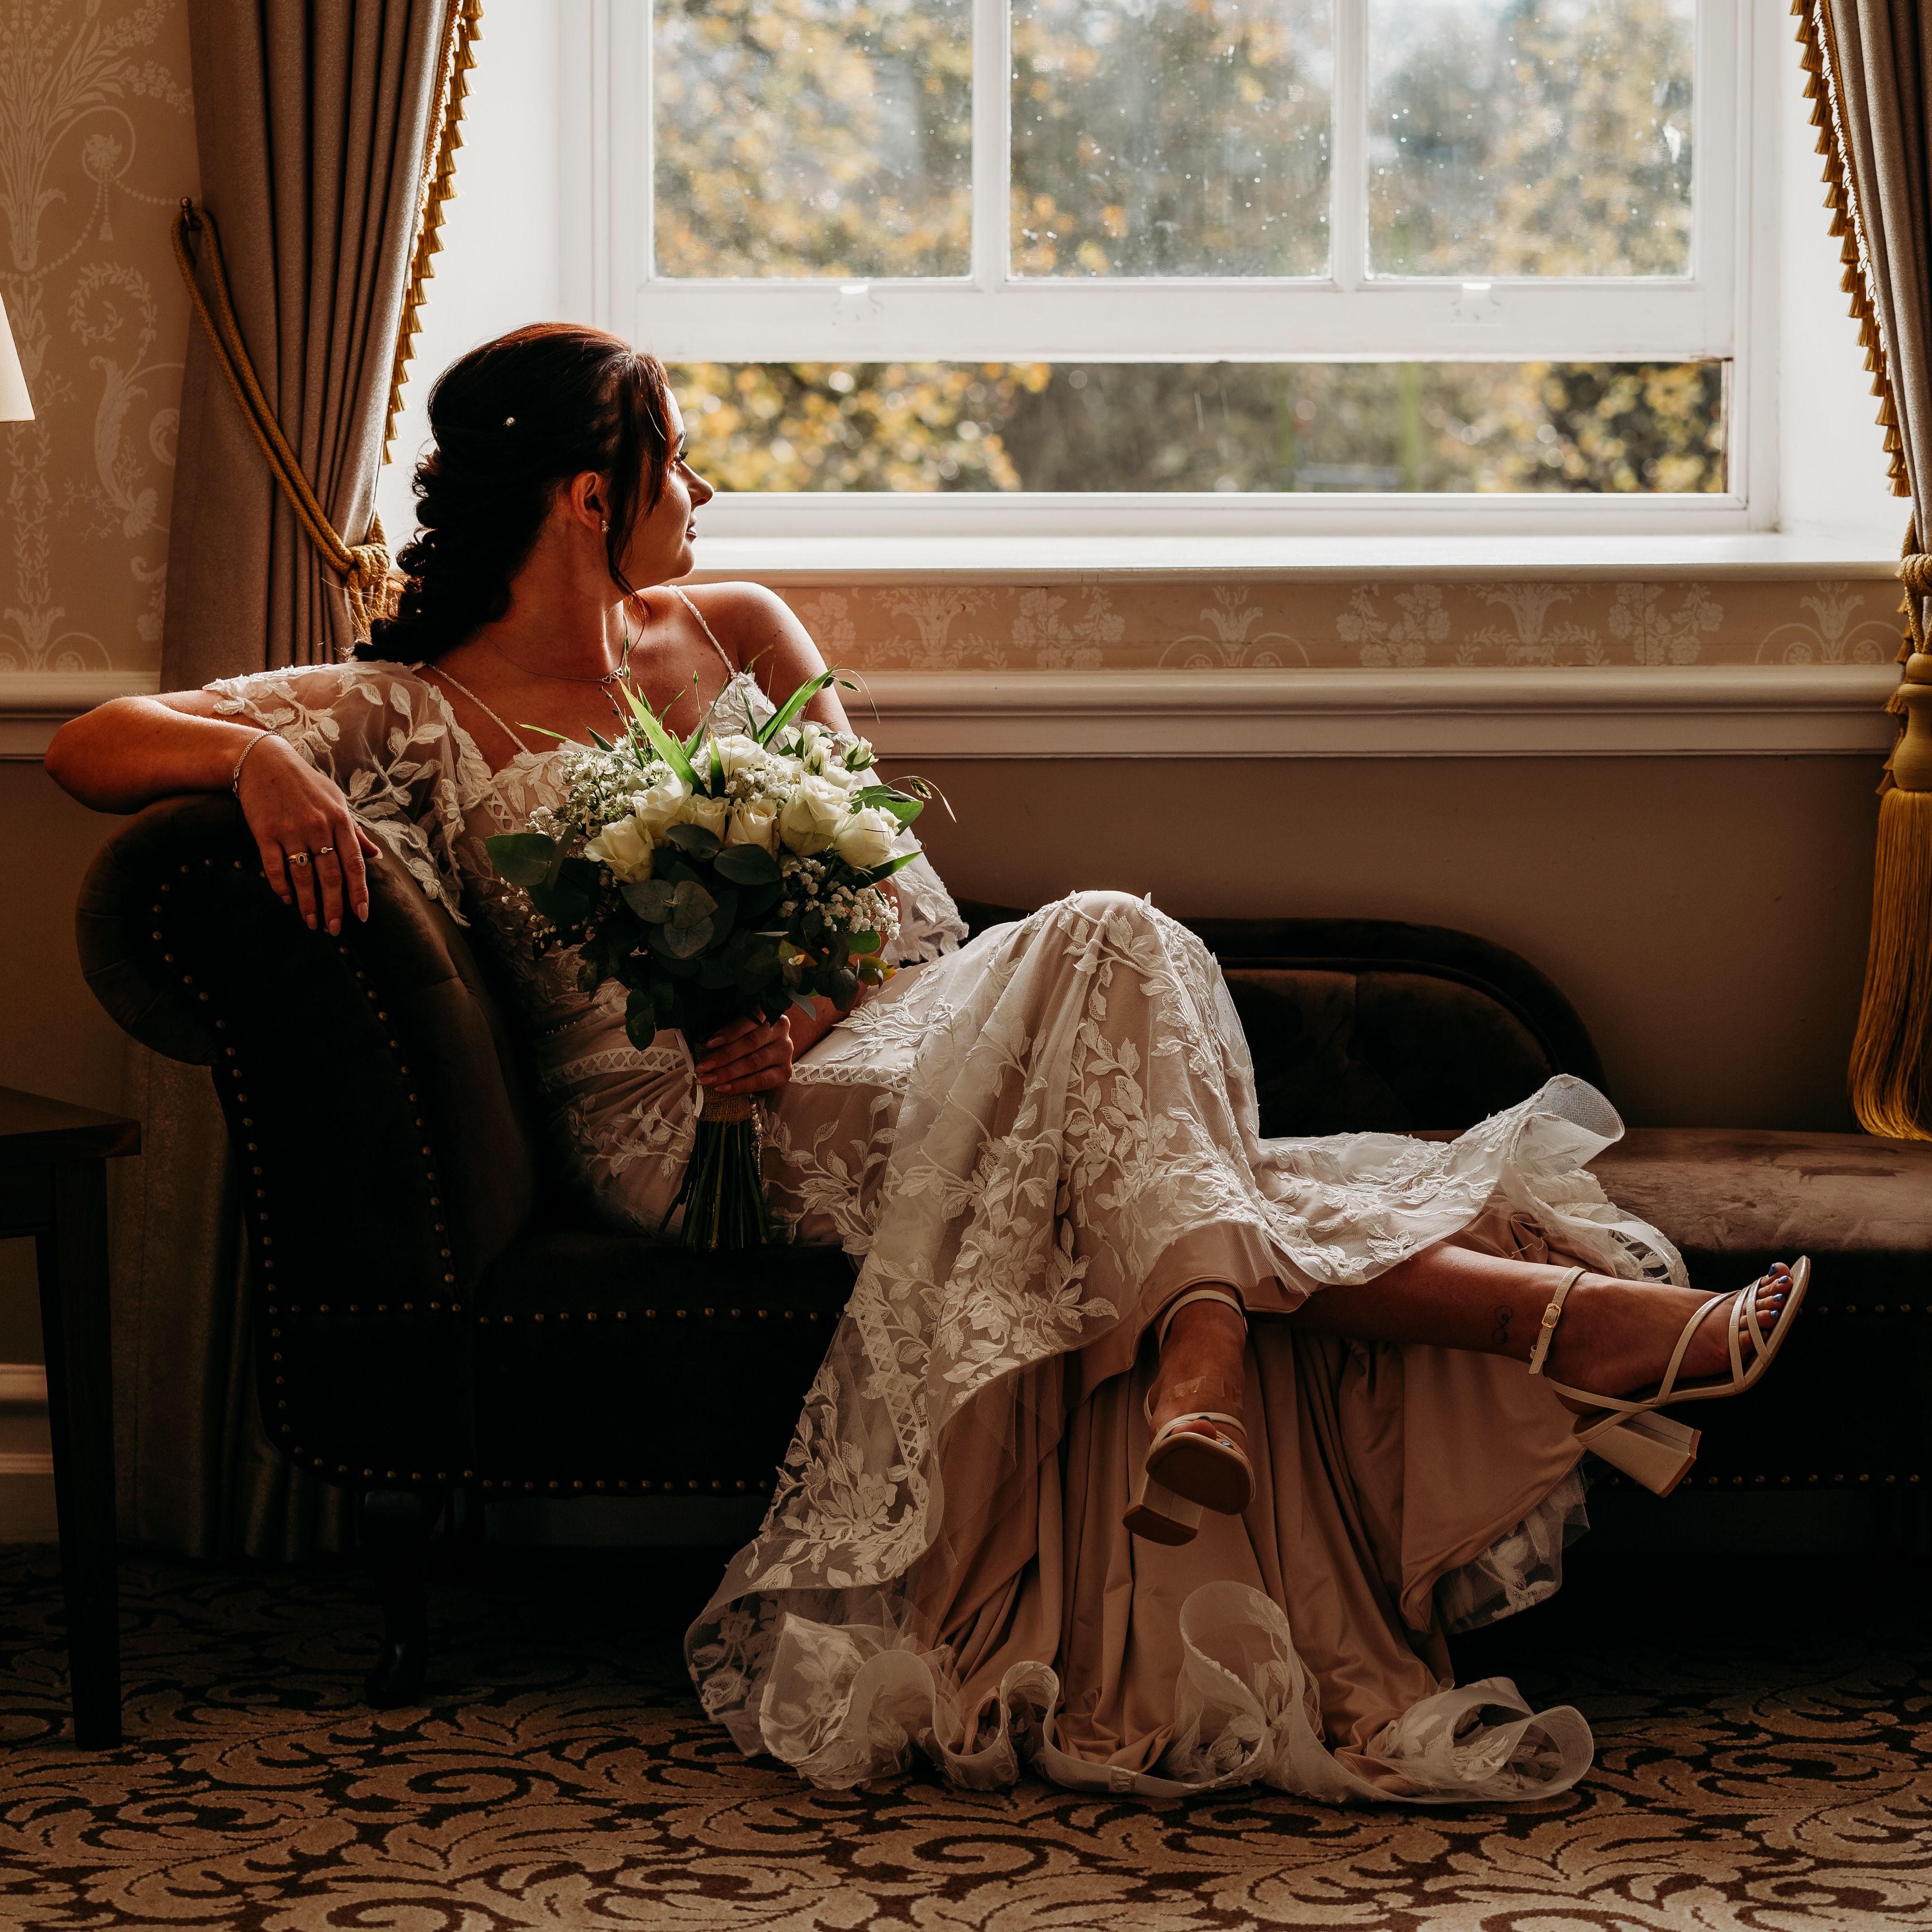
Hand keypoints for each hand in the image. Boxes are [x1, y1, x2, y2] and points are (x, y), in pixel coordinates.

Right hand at [236, 734, 380, 934]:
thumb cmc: (305, 783)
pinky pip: (275, 866)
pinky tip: (287, 900)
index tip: (361, 916)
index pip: (354, 865)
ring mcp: (291, 830)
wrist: (264, 761)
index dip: (359, 893)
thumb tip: (375, 856)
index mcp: (340, 820)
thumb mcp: (337, 801)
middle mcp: (318, 827)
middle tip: (334, 929)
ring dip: (308, 903)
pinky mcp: (265, 832)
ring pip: (303, 876)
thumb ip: (355, 831)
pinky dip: (281, 886)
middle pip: (330, 876)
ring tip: (311, 923)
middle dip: (334, 907)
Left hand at [693, 1014, 794, 1095]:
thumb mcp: (731, 1025)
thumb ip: (713, 1025)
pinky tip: (723, 1088)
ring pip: (754, 1063)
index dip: (730, 1032)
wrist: (765, 1055)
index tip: (709, 1043)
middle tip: (701, 1067)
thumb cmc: (744, 1036)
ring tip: (706, 1080)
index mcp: (767, 1011)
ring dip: (727, 1073)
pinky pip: (761, 1081)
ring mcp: (785, 1051)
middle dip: (722, 1057)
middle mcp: (780, 1029)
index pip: (750, 1019)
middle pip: (750, 1043)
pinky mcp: (784, 1072)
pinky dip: (740, 1086)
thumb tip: (686, 1033)